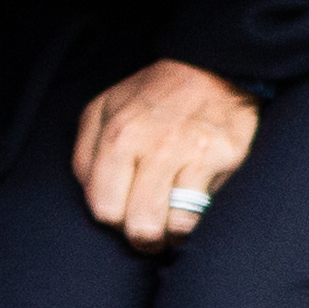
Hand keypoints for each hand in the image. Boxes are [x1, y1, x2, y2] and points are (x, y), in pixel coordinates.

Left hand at [74, 59, 258, 259]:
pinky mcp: (223, 158)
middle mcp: (151, 143)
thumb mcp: (104, 110)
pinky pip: (204, 213)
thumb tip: (89, 196)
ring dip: (170, 236)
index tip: (122, 216)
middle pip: (137, 224)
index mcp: (117, 134)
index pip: (103, 207)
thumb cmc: (152, 97)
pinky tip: (191, 209)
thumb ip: (86, 154)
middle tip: (147, 232)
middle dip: (141, 238)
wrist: (211, 69)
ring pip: (172, 226)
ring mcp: (189, 151)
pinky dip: (195, 222)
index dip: (112, 221)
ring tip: (169, 225)